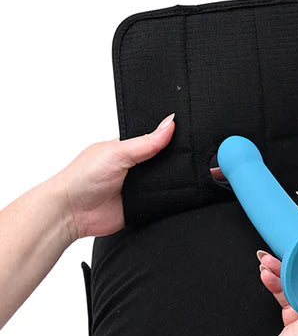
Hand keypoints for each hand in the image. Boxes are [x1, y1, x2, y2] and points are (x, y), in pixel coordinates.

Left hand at [53, 113, 175, 239]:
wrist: (73, 212)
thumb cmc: (83, 177)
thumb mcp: (118, 152)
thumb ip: (146, 142)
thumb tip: (170, 123)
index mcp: (127, 149)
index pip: (155, 141)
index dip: (170, 139)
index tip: (186, 136)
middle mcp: (133, 168)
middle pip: (164, 163)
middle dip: (173, 163)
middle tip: (183, 161)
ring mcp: (138, 188)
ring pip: (166, 183)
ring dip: (170, 183)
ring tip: (175, 179)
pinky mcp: (142, 207)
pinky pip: (162, 203)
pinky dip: (168, 200)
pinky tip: (173, 196)